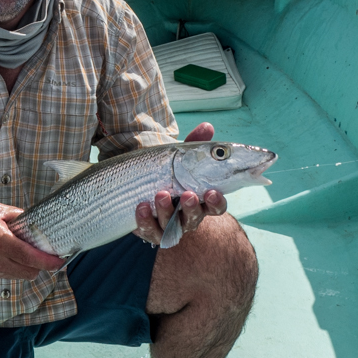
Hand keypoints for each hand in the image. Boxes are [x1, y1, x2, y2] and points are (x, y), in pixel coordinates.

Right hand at [0, 202, 64, 280]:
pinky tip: (8, 255)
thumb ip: (19, 216)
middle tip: (46, 254)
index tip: (62, 260)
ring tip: (24, 252)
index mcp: (2, 244)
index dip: (51, 262)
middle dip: (41, 265)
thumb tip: (35, 221)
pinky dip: (14, 268)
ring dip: (28, 267)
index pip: (33, 259)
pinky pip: (9, 276)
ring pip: (21, 276)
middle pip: (31, 272)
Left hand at [133, 122, 227, 244]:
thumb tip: (207, 126)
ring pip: (172, 225)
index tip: (212, 192)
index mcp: (201, 199)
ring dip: (166, 210)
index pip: (216, 206)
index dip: (216, 202)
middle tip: (187, 194)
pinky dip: (145, 220)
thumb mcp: (181, 157)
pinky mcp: (151, 231)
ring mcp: (169, 226)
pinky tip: (140, 206)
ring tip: (160, 194)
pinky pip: (149, 231)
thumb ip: (194, 144)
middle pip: (195, 217)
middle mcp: (188, 216)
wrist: (141, 183)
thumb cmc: (169, 172)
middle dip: (191, 207)